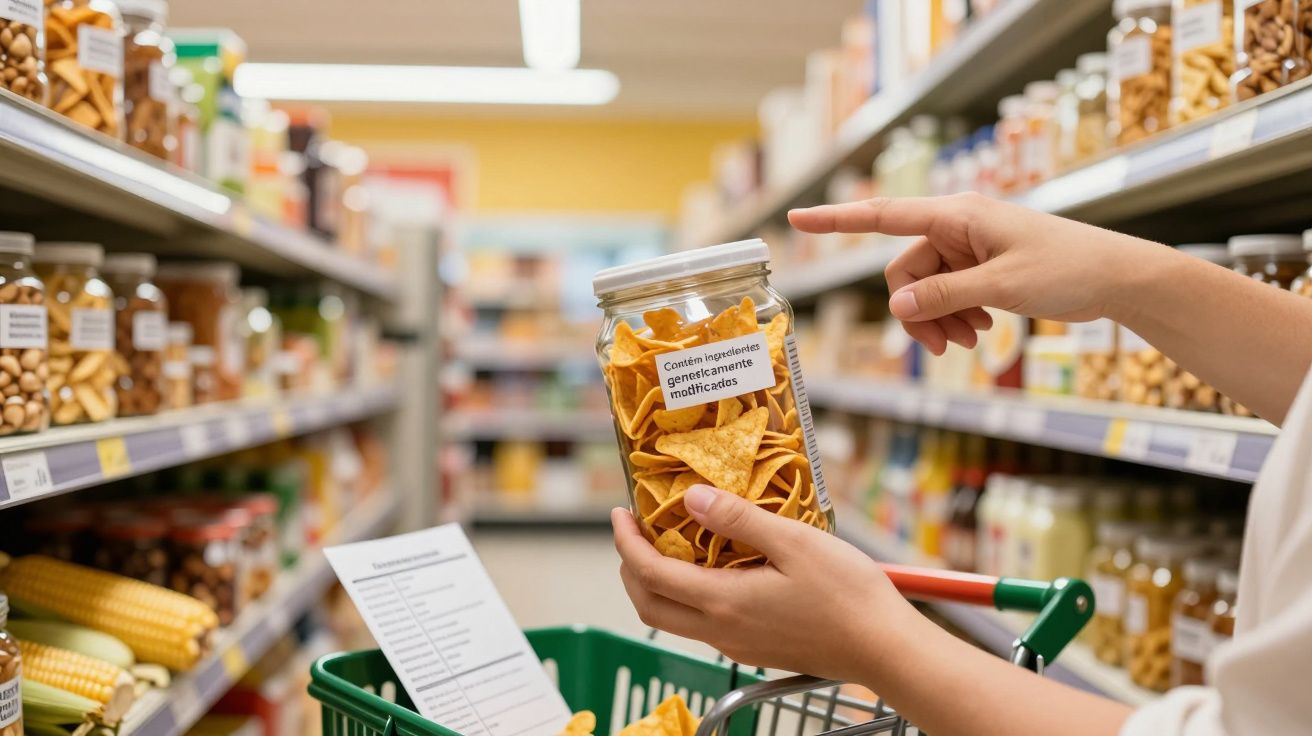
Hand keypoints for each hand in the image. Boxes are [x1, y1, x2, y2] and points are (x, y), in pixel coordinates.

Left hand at [612, 484, 927, 683]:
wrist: (885, 649)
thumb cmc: (849, 595)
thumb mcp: (795, 541)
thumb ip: (739, 519)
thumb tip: (691, 499)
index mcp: (723, 602)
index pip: (650, 574)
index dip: (625, 543)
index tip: (619, 514)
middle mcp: (722, 630)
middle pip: (649, 605)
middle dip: (630, 567)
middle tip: (634, 531)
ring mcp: (738, 643)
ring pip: (673, 618)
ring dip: (657, 582)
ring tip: (668, 543)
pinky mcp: (755, 647)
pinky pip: (703, 623)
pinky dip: (687, 594)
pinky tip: (711, 567)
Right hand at [789, 194, 1155, 354]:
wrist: (1116, 278)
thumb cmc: (1067, 268)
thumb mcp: (1001, 286)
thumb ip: (944, 295)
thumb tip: (896, 306)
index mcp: (957, 215)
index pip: (882, 215)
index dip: (836, 220)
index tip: (796, 218)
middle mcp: (956, 226)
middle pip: (905, 272)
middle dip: (918, 312)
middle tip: (946, 348)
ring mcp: (969, 247)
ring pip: (925, 289)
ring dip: (939, 320)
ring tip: (970, 344)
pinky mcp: (981, 267)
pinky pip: (948, 294)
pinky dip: (956, 316)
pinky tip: (982, 333)